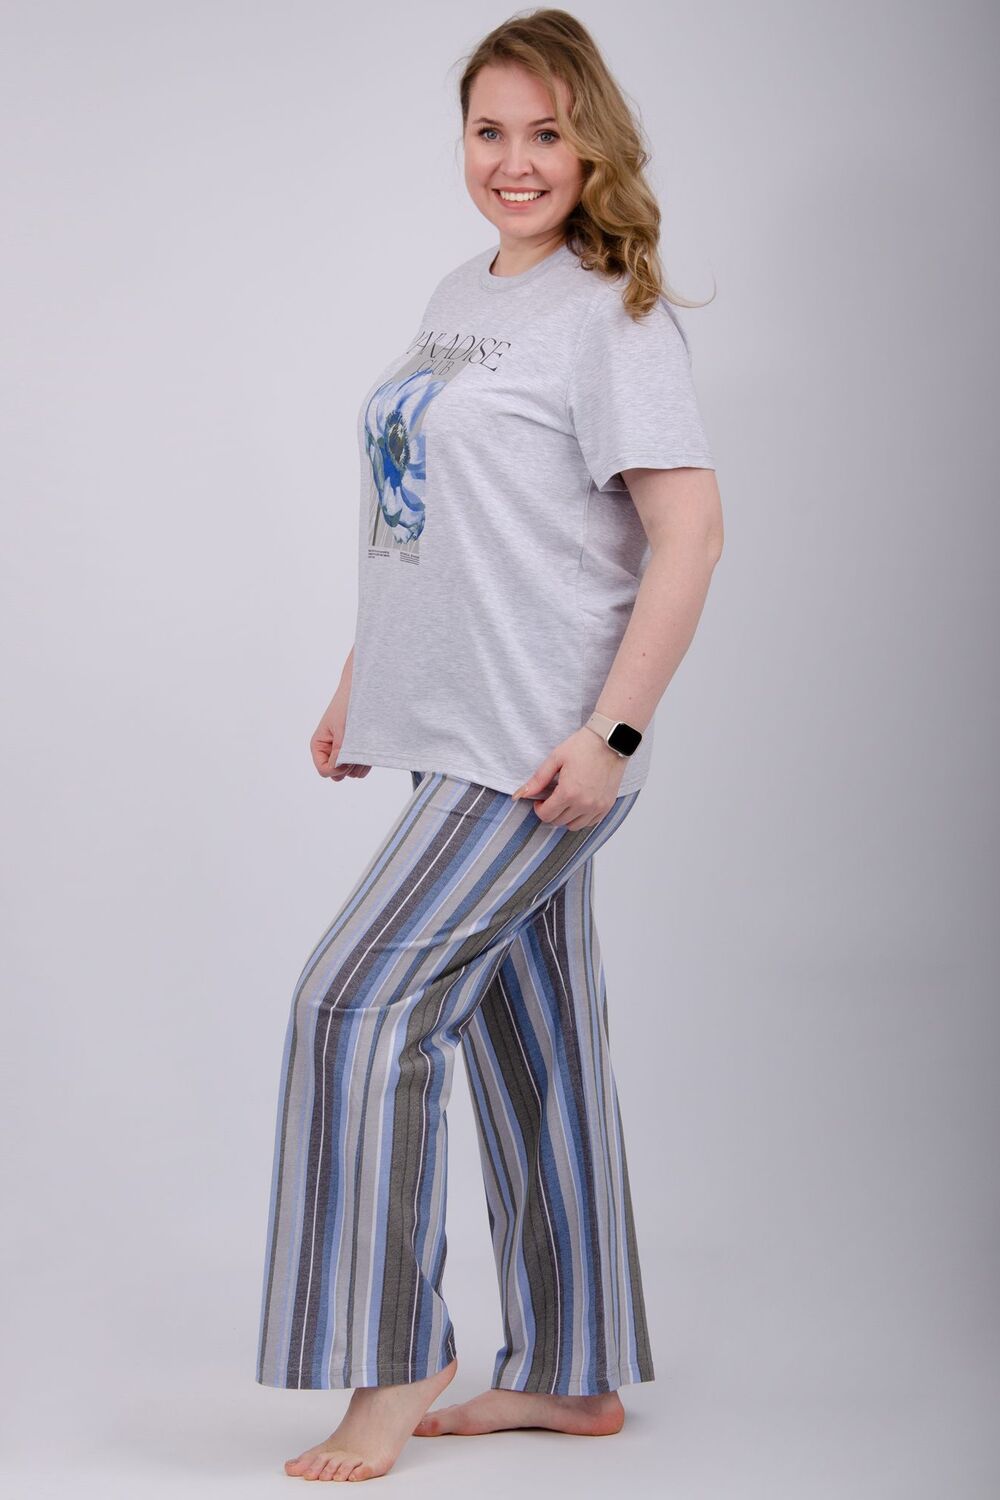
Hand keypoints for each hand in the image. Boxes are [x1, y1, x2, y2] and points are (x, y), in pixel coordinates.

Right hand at [310, 678, 370, 782]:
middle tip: (357, 749)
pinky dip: (367, 762)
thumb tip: (338, 770)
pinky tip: (370, 747)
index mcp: (319, 746)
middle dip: (349, 767)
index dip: (336, 769)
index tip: (347, 755)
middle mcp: (330, 752)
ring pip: (351, 773)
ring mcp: (344, 752)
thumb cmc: (347, 706)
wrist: (361, 690)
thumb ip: (339, 751)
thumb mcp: (341, 729)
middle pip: (338, 775)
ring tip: (364, 744)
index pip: (324, 771)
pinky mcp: (357, 751)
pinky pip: (361, 768)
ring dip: (360, 764)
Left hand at [511, 727, 625, 827]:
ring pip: (574, 826)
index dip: (539, 809)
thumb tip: (520, 794)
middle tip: (552, 798)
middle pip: (558, 822)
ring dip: (566, 817)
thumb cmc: (583, 746)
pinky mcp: (607, 806)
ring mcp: (597, 806)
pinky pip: (590, 823)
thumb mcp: (555, 759)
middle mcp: (584, 804)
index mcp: (569, 792)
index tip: (540, 800)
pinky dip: (581, 817)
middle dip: (551, 812)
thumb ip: (538, 779)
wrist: (610, 741)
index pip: (546, 816)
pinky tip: (579, 803)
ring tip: (566, 801)